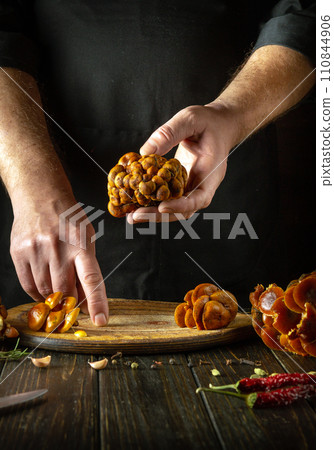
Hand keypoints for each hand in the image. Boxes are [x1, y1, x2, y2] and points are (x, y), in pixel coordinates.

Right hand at [10, 194, 108, 325]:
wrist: (40, 196)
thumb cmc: (69, 220)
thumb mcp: (86, 240)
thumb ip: (86, 269)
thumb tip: (85, 301)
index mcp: (80, 244)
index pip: (91, 279)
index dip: (96, 302)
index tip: (100, 321)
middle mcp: (58, 248)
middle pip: (65, 290)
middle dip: (70, 303)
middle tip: (72, 307)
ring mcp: (36, 250)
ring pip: (45, 291)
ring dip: (53, 298)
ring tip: (57, 290)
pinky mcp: (19, 252)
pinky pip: (28, 285)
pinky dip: (37, 293)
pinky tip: (43, 288)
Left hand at [127, 103, 237, 222]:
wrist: (218, 124)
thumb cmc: (209, 121)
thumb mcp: (190, 119)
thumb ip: (169, 133)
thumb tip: (145, 151)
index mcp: (211, 173)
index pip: (199, 198)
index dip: (181, 206)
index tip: (162, 207)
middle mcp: (202, 185)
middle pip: (183, 210)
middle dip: (159, 215)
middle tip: (135, 216)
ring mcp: (191, 186)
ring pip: (174, 208)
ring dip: (153, 213)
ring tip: (131, 215)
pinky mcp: (181, 184)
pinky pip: (167, 197)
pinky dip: (152, 201)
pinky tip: (135, 202)